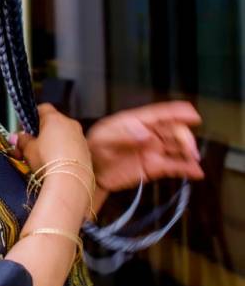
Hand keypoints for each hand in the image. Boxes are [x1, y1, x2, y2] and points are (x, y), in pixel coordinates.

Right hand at [9, 104, 91, 173]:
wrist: (70, 180)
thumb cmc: (48, 161)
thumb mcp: (28, 149)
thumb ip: (22, 140)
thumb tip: (17, 137)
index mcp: (55, 118)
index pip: (43, 108)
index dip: (33, 116)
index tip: (26, 127)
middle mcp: (70, 124)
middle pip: (54, 123)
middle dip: (42, 133)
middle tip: (31, 146)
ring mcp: (80, 138)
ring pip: (64, 136)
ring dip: (53, 144)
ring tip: (42, 159)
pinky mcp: (87, 152)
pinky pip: (72, 148)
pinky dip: (64, 153)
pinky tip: (55, 165)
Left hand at [86, 101, 204, 192]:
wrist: (89, 173)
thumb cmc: (92, 150)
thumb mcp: (103, 139)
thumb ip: (123, 135)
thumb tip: (145, 134)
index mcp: (135, 122)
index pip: (160, 114)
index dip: (177, 112)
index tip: (192, 114)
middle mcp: (147, 135)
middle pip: (173, 130)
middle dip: (184, 136)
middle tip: (188, 148)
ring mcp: (152, 151)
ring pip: (177, 147)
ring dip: (188, 151)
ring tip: (194, 158)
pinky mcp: (153, 167)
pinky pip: (174, 166)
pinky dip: (186, 168)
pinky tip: (196, 172)